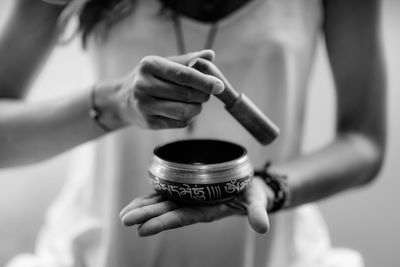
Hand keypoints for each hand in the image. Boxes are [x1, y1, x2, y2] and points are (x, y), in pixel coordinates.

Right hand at [94, 50, 224, 129]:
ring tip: (196, 102)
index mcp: (149, 65)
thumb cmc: (150, 78)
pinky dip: (188, 117)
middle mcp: (143, 85)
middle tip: (207, 93)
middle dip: (203, 95)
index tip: (219, 86)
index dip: (204, 81)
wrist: (122, 100)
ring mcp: (144, 105)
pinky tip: (184, 111)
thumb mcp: (164, 64)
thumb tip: (210, 55)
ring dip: (197, 108)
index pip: (183, 75)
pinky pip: (179, 122)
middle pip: (186, 94)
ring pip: (184, 111)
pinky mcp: (149, 123)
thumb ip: (187, 60)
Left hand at [119, 177, 271, 236]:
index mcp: (207, 211)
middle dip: (146, 214)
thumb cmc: (253, 195)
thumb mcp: (257, 202)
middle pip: (166, 210)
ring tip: (124, 215)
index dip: (163, 222)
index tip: (143, 229)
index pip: (182, 217)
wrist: (249, 187)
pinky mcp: (188, 188)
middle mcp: (194, 206)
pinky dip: (152, 195)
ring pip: (162, 202)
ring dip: (144, 207)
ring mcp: (189, 197)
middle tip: (124, 220)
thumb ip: (257, 213)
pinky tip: (137, 201)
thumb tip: (263, 227)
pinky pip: (167, 191)